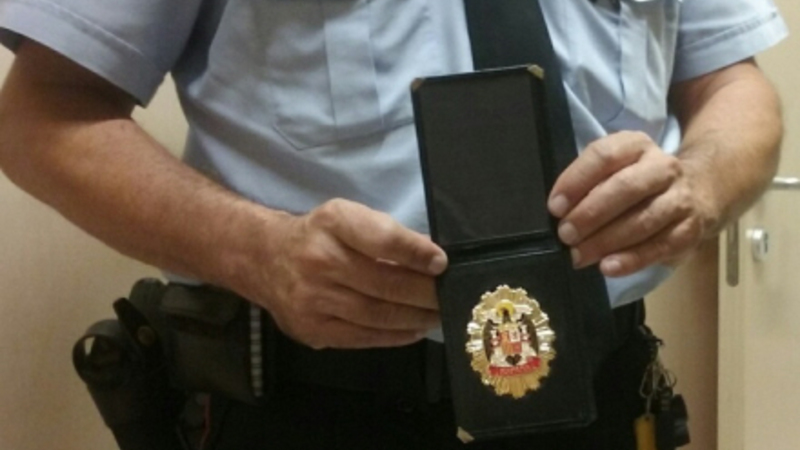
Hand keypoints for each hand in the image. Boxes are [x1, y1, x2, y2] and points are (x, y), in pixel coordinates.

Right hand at [247, 199, 447, 348]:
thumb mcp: (346, 215)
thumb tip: (430, 259)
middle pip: (384, 283)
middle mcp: (319, 260)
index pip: (382, 240)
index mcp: (332, 223)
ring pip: (377, 314)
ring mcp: (313, 299)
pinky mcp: (311, 329)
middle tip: (448, 297)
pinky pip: (362, 337)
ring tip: (437, 315)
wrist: (264, 259)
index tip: (441, 263)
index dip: (416, 253)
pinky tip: (413, 329)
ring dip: (415, 317)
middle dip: (425, 293)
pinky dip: (394, 336)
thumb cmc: (317, 235)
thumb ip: (383, 232)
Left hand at [547, 131, 717, 276]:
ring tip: (579, 255)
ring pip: (643, 219)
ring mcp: (680, 198)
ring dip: (606, 240)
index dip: (577, 181)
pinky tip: (608, 267)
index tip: (555, 207)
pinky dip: (632, 259)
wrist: (698, 191)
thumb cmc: (637, 183)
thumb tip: (558, 211)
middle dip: (590, 214)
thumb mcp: (615, 169)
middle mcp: (663, 167)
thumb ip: (588, 184)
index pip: (604, 156)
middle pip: (625, 187)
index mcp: (637, 146)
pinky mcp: (690, 230)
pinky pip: (660, 246)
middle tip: (565, 234)